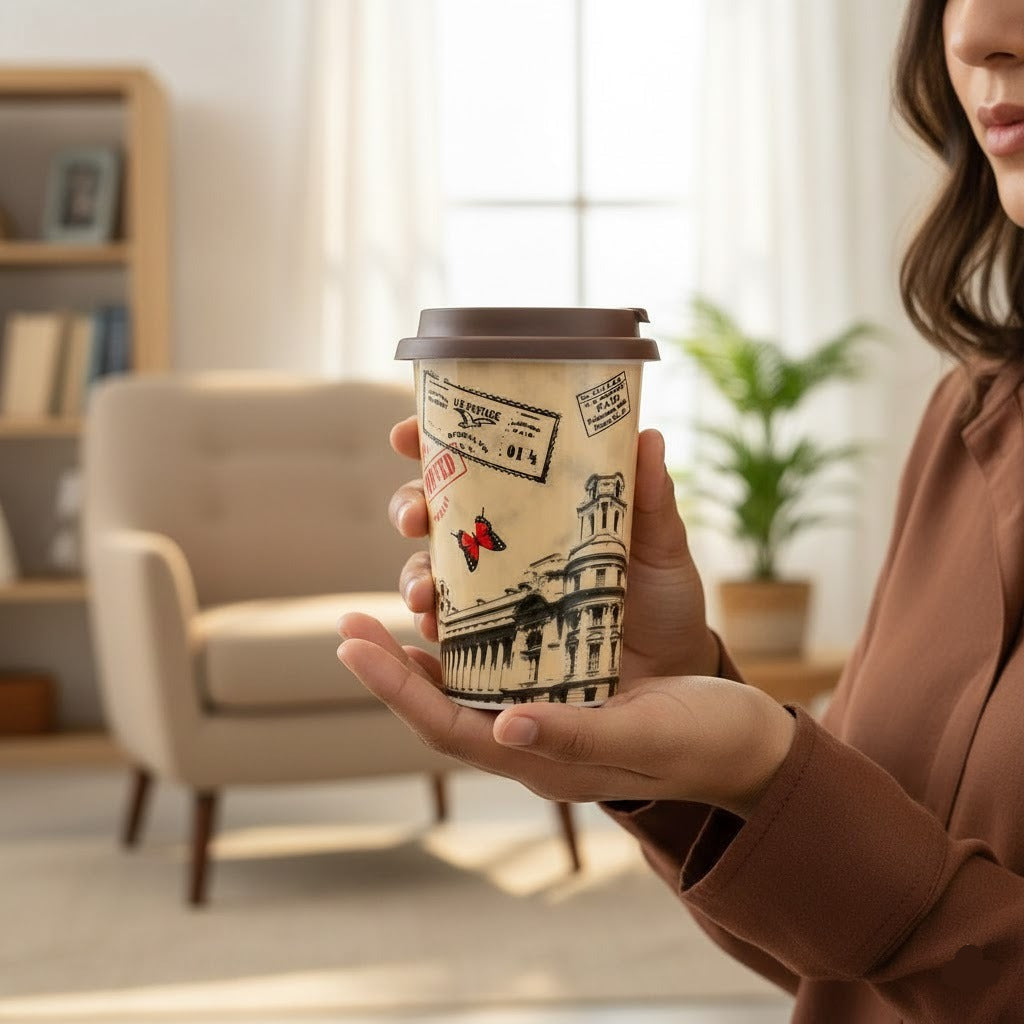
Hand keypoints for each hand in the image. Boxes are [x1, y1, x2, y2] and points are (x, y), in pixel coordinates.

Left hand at [336, 614, 795, 818]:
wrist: (746, 748)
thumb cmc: (703, 742)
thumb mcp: (644, 734)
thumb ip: (575, 736)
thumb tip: (503, 726)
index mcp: (541, 760)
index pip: (444, 727)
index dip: (394, 689)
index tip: (350, 644)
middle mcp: (530, 741)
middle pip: (440, 709)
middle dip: (391, 668)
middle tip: (350, 622)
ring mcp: (545, 719)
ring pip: (466, 688)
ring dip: (425, 652)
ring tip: (400, 602)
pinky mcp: (567, 694)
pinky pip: (502, 669)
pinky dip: (473, 640)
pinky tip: (467, 606)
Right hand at [386, 416, 719, 678]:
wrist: (670, 667)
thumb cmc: (662, 594)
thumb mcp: (660, 544)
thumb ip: (650, 498)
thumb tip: (647, 437)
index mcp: (535, 502)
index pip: (472, 460)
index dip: (430, 440)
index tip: (405, 436)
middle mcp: (503, 540)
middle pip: (433, 509)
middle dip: (408, 507)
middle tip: (413, 518)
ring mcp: (493, 589)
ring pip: (429, 570)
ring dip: (413, 576)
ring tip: (424, 593)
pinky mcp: (494, 638)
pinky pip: (448, 631)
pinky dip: (431, 629)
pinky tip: (432, 635)